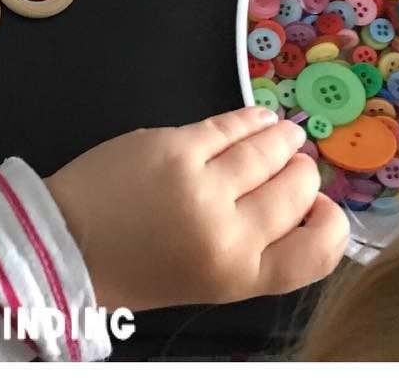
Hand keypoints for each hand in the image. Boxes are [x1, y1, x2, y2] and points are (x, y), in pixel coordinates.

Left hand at [44, 106, 348, 311]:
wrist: (68, 243)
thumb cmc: (134, 267)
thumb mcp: (205, 281)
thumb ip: (252, 250)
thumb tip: (296, 205)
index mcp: (239, 277)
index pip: (318, 252)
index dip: (331, 224)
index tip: (323, 207)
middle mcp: (228, 232)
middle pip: (295, 192)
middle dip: (302, 173)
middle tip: (299, 162)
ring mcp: (201, 185)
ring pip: (266, 152)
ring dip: (283, 139)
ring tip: (288, 133)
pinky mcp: (174, 147)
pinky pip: (227, 126)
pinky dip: (249, 119)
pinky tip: (259, 117)